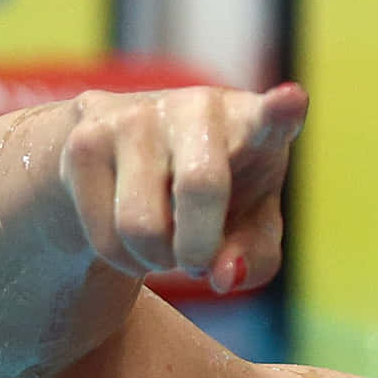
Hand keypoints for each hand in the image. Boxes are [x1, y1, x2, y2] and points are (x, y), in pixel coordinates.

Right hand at [58, 83, 308, 293]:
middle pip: (199, 187)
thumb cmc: (216, 198)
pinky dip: (125, 259)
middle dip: (199, 248)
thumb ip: (253, 258)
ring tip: (166, 243)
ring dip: (158, 260)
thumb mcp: (250, 229)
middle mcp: (197, 108)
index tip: (292, 101)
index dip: (280, 111)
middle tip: (197, 261)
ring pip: (142, 226)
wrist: (127, 159)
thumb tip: (222, 276)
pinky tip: (132, 236)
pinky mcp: (85, 140)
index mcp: (252, 123)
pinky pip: (106, 237)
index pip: (272, 115)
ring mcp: (136, 116)